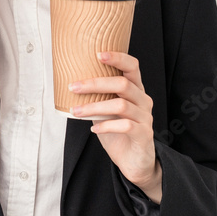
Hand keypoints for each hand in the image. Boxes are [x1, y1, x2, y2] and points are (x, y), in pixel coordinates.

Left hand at [70, 51, 161, 202]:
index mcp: (135, 90)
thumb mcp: (106, 111)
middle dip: (95, 83)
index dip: (118, 58)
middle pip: (123, 84)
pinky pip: (125, 126)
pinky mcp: (143, 135)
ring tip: (76, 112)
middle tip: (73, 87)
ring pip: (120, 105)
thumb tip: (71, 84)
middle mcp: (143, 100)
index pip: (132, 66)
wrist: (134, 161)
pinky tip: (93, 128)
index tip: (97, 54)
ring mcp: (145, 117)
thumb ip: (97, 97)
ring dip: (94, 107)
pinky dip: (106, 126)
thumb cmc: (118, 132)